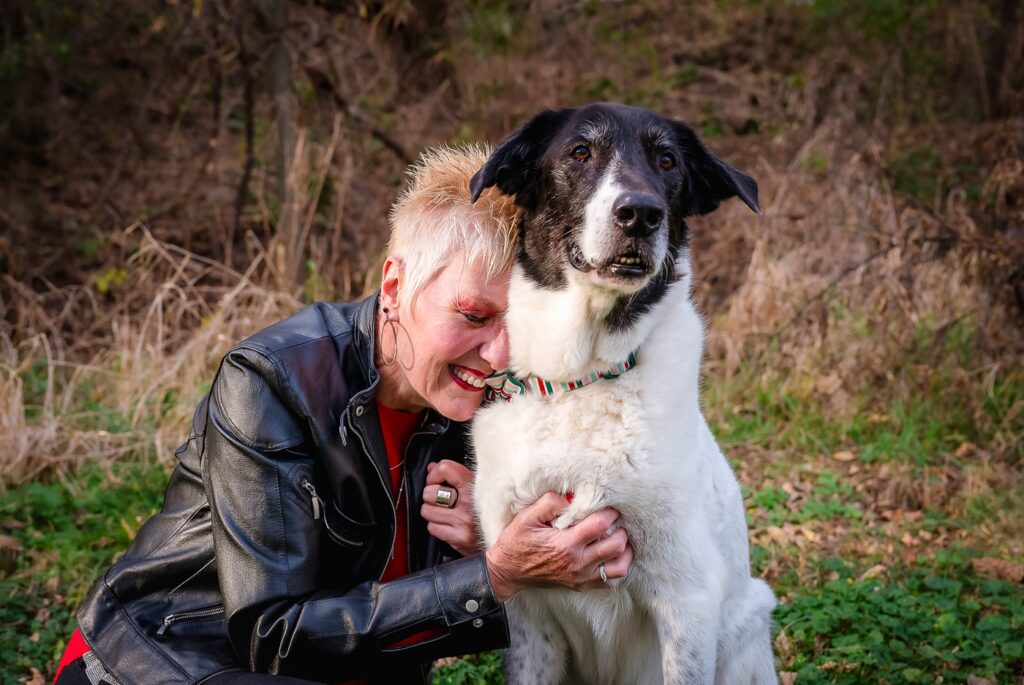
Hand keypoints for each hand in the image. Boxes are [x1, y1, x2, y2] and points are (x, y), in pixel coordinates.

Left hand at [420, 460, 480, 556]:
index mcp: (475, 485)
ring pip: (427, 511)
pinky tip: (448, 525)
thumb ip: (453, 475)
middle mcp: (470, 503)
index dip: (434, 475)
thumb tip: (431, 467)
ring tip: (444, 513)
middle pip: (430, 492)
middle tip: (439, 499)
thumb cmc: (488, 511)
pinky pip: (432, 528)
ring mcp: (464, 521)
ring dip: (432, 512)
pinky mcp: (460, 538)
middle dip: (430, 496)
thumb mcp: (476, 487)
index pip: (445, 469)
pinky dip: (436, 527)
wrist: (504, 539)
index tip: (435, 480)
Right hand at [483, 492, 632, 601]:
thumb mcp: (526, 517)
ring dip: (624, 551)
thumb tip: (570, 496)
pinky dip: (616, 567)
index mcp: (565, 544)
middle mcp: (577, 563)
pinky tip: (610, 555)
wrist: (507, 572)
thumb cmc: (516, 543)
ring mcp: (580, 577)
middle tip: (615, 521)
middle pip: (617, 546)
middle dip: (620, 529)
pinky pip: (610, 581)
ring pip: (619, 567)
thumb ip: (549, 503)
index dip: (609, 512)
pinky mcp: (580, 586)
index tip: (608, 505)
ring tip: (618, 537)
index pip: (600, 525)